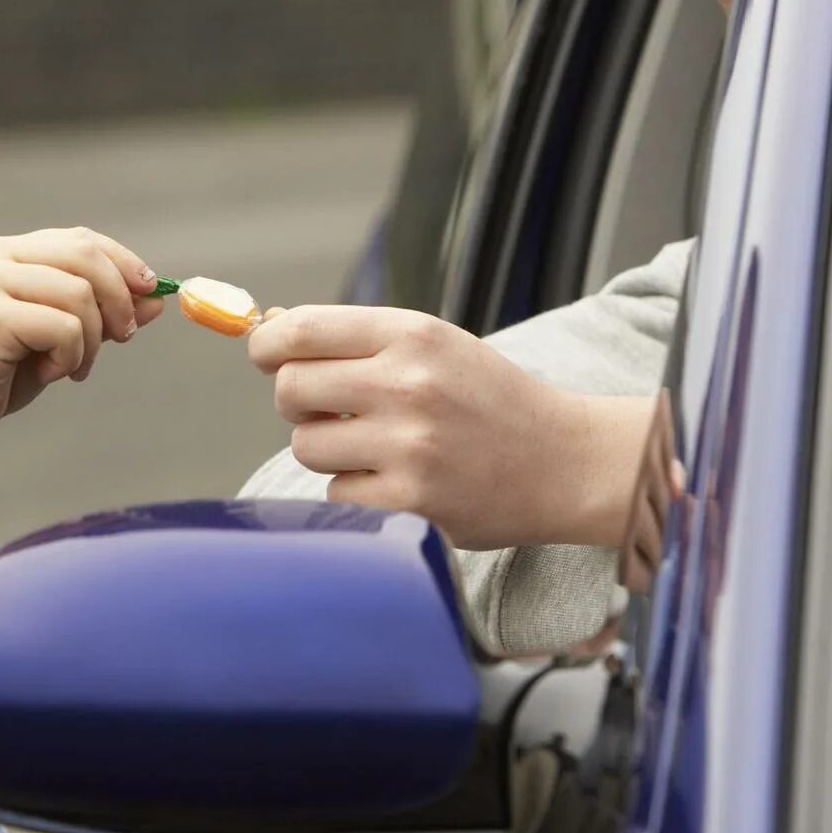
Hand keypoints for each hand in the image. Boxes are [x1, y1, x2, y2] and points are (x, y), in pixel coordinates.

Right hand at [0, 228, 164, 447]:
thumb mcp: (58, 340)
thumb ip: (100, 315)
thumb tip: (156, 301)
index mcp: (9, 252)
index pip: (82, 239)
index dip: (124, 263)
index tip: (150, 292)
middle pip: (86, 256)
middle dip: (119, 299)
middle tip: (122, 338)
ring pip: (80, 294)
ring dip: (92, 339)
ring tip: (71, 367)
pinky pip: (64, 326)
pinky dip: (71, 355)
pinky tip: (50, 374)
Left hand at [248, 305, 649, 549]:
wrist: (564, 461)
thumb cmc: (487, 400)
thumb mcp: (435, 345)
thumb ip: (358, 339)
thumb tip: (269, 336)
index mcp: (413, 335)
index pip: (302, 331)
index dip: (267, 345)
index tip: (267, 356)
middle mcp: (408, 385)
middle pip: (290, 389)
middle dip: (299, 401)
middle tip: (332, 408)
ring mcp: (409, 447)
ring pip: (306, 446)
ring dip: (329, 449)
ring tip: (377, 446)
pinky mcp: (411, 502)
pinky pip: (336, 493)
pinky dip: (356, 491)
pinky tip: (399, 481)